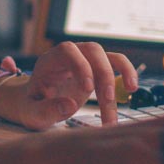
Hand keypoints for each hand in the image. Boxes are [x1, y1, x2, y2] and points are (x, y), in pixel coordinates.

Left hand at [0, 42, 137, 128]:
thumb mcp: (31, 113)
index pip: (67, 50)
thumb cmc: (31, 105)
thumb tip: (70, 104)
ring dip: (119, 76)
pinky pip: (115, 64)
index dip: (80, 65)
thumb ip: (46, 110)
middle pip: (92, 51)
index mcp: (50, 61)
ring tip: (128, 94)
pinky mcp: (96, 69)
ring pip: (107, 57)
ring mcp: (85, 60)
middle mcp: (69, 55)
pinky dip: (126, 73)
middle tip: (107, 100)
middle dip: (103, 74)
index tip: (88, 88)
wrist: (35, 102)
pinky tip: (132, 88)